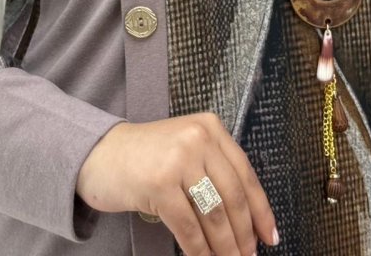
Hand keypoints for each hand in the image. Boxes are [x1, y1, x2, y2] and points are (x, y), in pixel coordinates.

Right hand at [76, 114, 277, 255]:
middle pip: (233, 198)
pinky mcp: (159, 184)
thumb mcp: (185, 151)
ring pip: (214, 216)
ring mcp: (178, 159)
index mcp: (209, 127)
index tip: (270, 236)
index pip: (245, 174)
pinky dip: (200, 251)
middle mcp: (197, 138)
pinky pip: (189, 228)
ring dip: (225, 248)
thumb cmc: (146, 157)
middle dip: (243, 235)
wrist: (99, 154)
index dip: (261, 210)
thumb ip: (215, 173)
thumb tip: (251, 222)